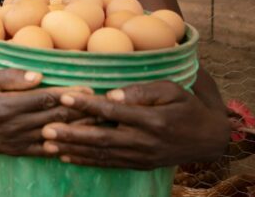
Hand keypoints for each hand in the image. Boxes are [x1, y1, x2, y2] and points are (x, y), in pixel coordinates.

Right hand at [0, 68, 92, 156]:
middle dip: (80, 112)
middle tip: (103, 105)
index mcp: (5, 105)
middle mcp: (13, 126)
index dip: (68, 95)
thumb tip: (38, 75)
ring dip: (77, 130)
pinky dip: (63, 147)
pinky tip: (80, 142)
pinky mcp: (17, 150)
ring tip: (99, 123)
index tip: (89, 89)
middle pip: (54, 118)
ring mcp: (16, 141)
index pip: (44, 99)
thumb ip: (9, 77)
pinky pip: (45, 151)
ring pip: (54, 135)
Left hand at [41, 80, 229, 169]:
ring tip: (47, 144)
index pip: (114, 110)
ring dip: (72, 149)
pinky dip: (85, 161)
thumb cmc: (187, 105)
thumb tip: (112, 93)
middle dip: (71, 134)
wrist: (209, 138)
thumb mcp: (172, 90)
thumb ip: (142, 91)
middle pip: (102, 137)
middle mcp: (144, 141)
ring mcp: (140, 155)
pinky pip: (108, 163)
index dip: (88, 104)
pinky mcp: (138, 164)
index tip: (64, 96)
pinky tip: (66, 157)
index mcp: (152, 119)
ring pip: (101, 154)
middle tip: (46, 129)